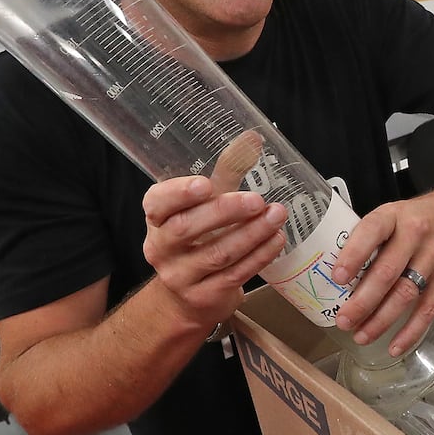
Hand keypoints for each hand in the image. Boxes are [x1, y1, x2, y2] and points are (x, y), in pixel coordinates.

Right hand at [142, 175, 286, 331]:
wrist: (187, 297)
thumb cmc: (198, 238)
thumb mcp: (204, 204)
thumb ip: (226, 172)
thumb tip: (254, 138)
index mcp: (156, 219)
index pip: (157, 203)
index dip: (179, 193)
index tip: (207, 184)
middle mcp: (162, 248)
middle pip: (187, 228)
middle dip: (225, 212)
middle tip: (257, 200)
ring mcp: (180, 276)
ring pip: (217, 254)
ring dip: (252, 234)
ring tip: (277, 216)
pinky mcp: (204, 297)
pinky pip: (235, 274)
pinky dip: (259, 256)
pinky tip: (276, 240)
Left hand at [331, 187, 433, 355]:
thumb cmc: (418, 217)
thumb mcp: (392, 214)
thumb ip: (369, 239)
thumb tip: (339, 274)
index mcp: (394, 216)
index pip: (372, 232)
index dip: (354, 255)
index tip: (337, 278)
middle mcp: (415, 235)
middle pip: (387, 272)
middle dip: (363, 301)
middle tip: (343, 321)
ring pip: (406, 294)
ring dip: (381, 320)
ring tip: (361, 336)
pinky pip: (428, 309)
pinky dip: (411, 332)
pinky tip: (394, 347)